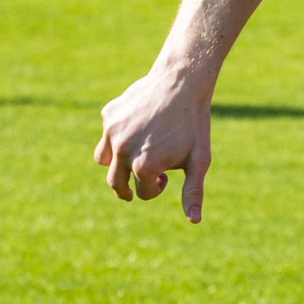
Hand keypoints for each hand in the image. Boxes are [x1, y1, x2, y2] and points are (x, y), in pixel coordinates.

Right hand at [96, 68, 213, 221]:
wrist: (182, 82)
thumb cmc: (194, 124)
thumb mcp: (199, 160)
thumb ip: (193, 192)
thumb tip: (194, 221)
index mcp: (144, 166)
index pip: (142, 192)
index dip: (156, 189)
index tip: (166, 179)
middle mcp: (123, 150)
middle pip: (116, 184)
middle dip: (128, 188)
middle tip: (141, 182)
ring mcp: (112, 131)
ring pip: (103, 160)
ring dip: (116, 164)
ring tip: (135, 156)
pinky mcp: (108, 114)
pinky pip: (107, 135)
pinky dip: (117, 137)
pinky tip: (139, 127)